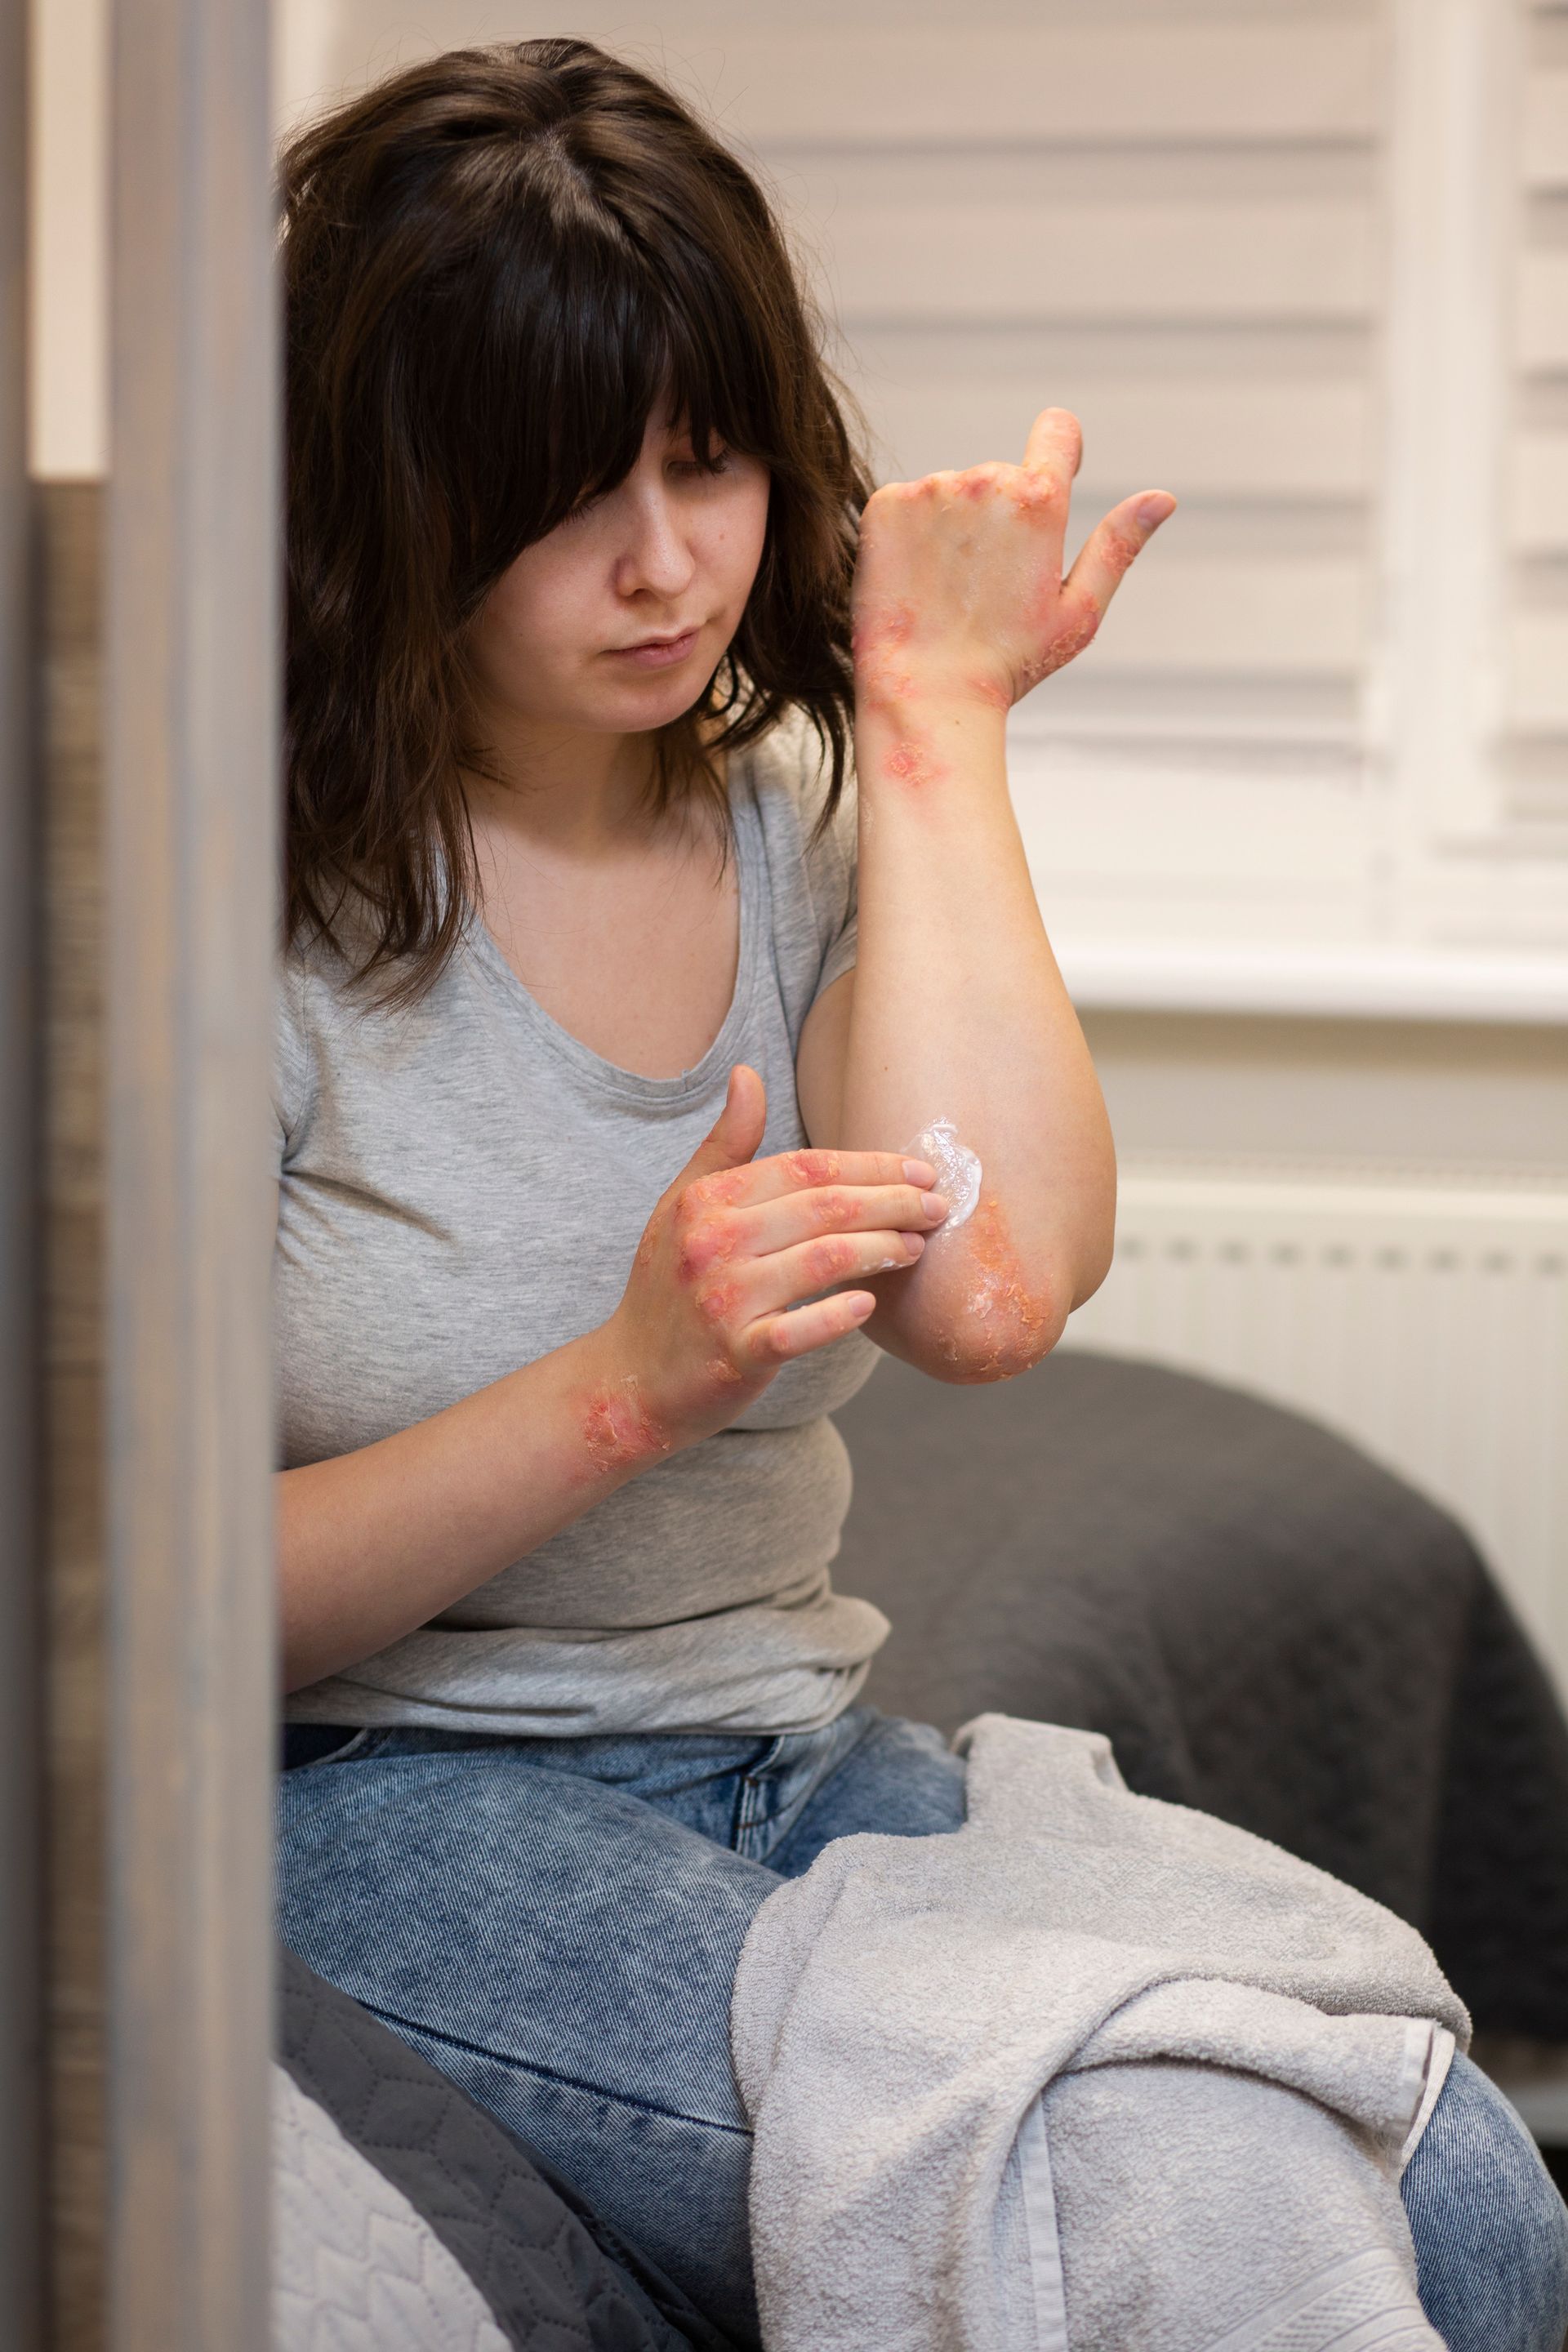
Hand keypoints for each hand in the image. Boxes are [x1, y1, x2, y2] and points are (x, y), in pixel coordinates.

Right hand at [595, 1064, 945, 1459]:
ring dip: (881, 1250)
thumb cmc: (668, 1285)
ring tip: (917, 1248)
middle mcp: (712, 1243)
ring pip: (823, 1261)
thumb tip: (747, 1074)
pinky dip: (838, 1316)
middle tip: (938, 1207)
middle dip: (893, 1203)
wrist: (631, 1377)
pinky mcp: (735, 1355)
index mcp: (707, 1200)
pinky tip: (869, 1304)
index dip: (870, 1165)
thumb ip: (725, 1144)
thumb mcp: (683, 1205)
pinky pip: (798, 1331)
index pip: (804, 1168)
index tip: (920, 1170)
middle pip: (823, 1208)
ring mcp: (723, 1300)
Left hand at [852, 407, 1175, 719]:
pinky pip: (904, 505)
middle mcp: (985, 481)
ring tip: (947, 593)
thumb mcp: (1078, 613)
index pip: (1058, 430)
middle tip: (985, 589)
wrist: (924, 696)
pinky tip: (914, 583)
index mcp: (1041, 500)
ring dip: (951, 529)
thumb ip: (1118, 547)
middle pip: (1000, 477)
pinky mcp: (884, 506)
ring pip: (950, 495)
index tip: (1052, 478)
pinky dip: (909, 536)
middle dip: (998, 519)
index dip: (1060, 451)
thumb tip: (1163, 498)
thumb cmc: (1008, 665)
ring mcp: (929, 490)